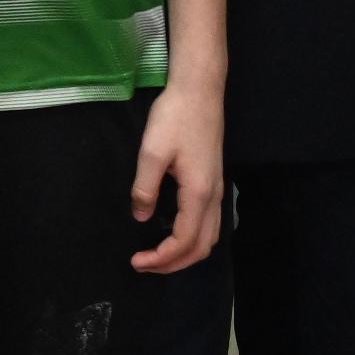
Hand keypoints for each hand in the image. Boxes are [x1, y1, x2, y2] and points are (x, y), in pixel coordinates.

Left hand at [129, 81, 225, 272]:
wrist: (199, 90)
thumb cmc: (174, 117)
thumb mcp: (152, 152)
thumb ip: (145, 188)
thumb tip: (141, 216)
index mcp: (199, 192)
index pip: (184, 241)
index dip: (162, 257)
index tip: (137, 261)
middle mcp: (214, 196)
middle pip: (202, 246)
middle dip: (174, 263)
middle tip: (145, 265)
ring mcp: (217, 188)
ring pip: (210, 236)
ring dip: (186, 253)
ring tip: (159, 256)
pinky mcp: (215, 180)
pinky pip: (210, 222)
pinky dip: (194, 238)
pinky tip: (175, 232)